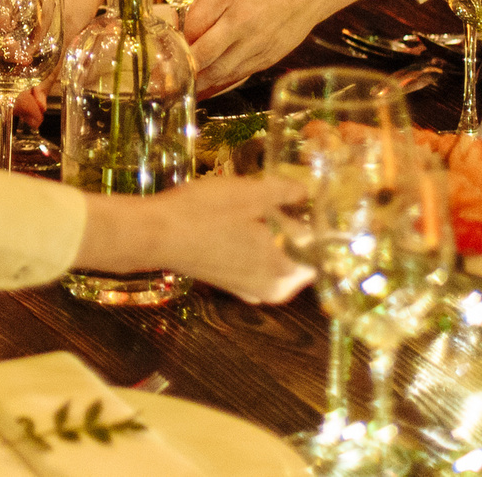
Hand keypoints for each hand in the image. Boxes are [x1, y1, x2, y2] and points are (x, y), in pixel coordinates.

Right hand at [75, 174, 312, 304]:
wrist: (157, 235)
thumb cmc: (206, 213)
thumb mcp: (251, 193)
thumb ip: (288, 192)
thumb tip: (308, 192)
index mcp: (288, 265)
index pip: (324, 243)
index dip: (320, 217)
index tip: (314, 196)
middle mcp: (277, 286)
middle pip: (306, 254)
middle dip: (300, 227)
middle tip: (286, 197)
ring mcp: (256, 289)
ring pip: (284, 260)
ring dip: (281, 237)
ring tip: (263, 208)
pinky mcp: (236, 287)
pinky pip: (263, 266)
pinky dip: (261, 249)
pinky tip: (245, 227)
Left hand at [180, 0, 336, 95]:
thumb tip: (177, 15)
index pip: (193, 24)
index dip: (178, 38)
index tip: (168, 44)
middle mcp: (242, 19)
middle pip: (203, 53)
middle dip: (183, 67)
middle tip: (167, 74)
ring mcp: (256, 41)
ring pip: (219, 71)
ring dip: (198, 82)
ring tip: (183, 86)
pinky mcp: (268, 57)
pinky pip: (238, 76)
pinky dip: (220, 85)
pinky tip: (207, 88)